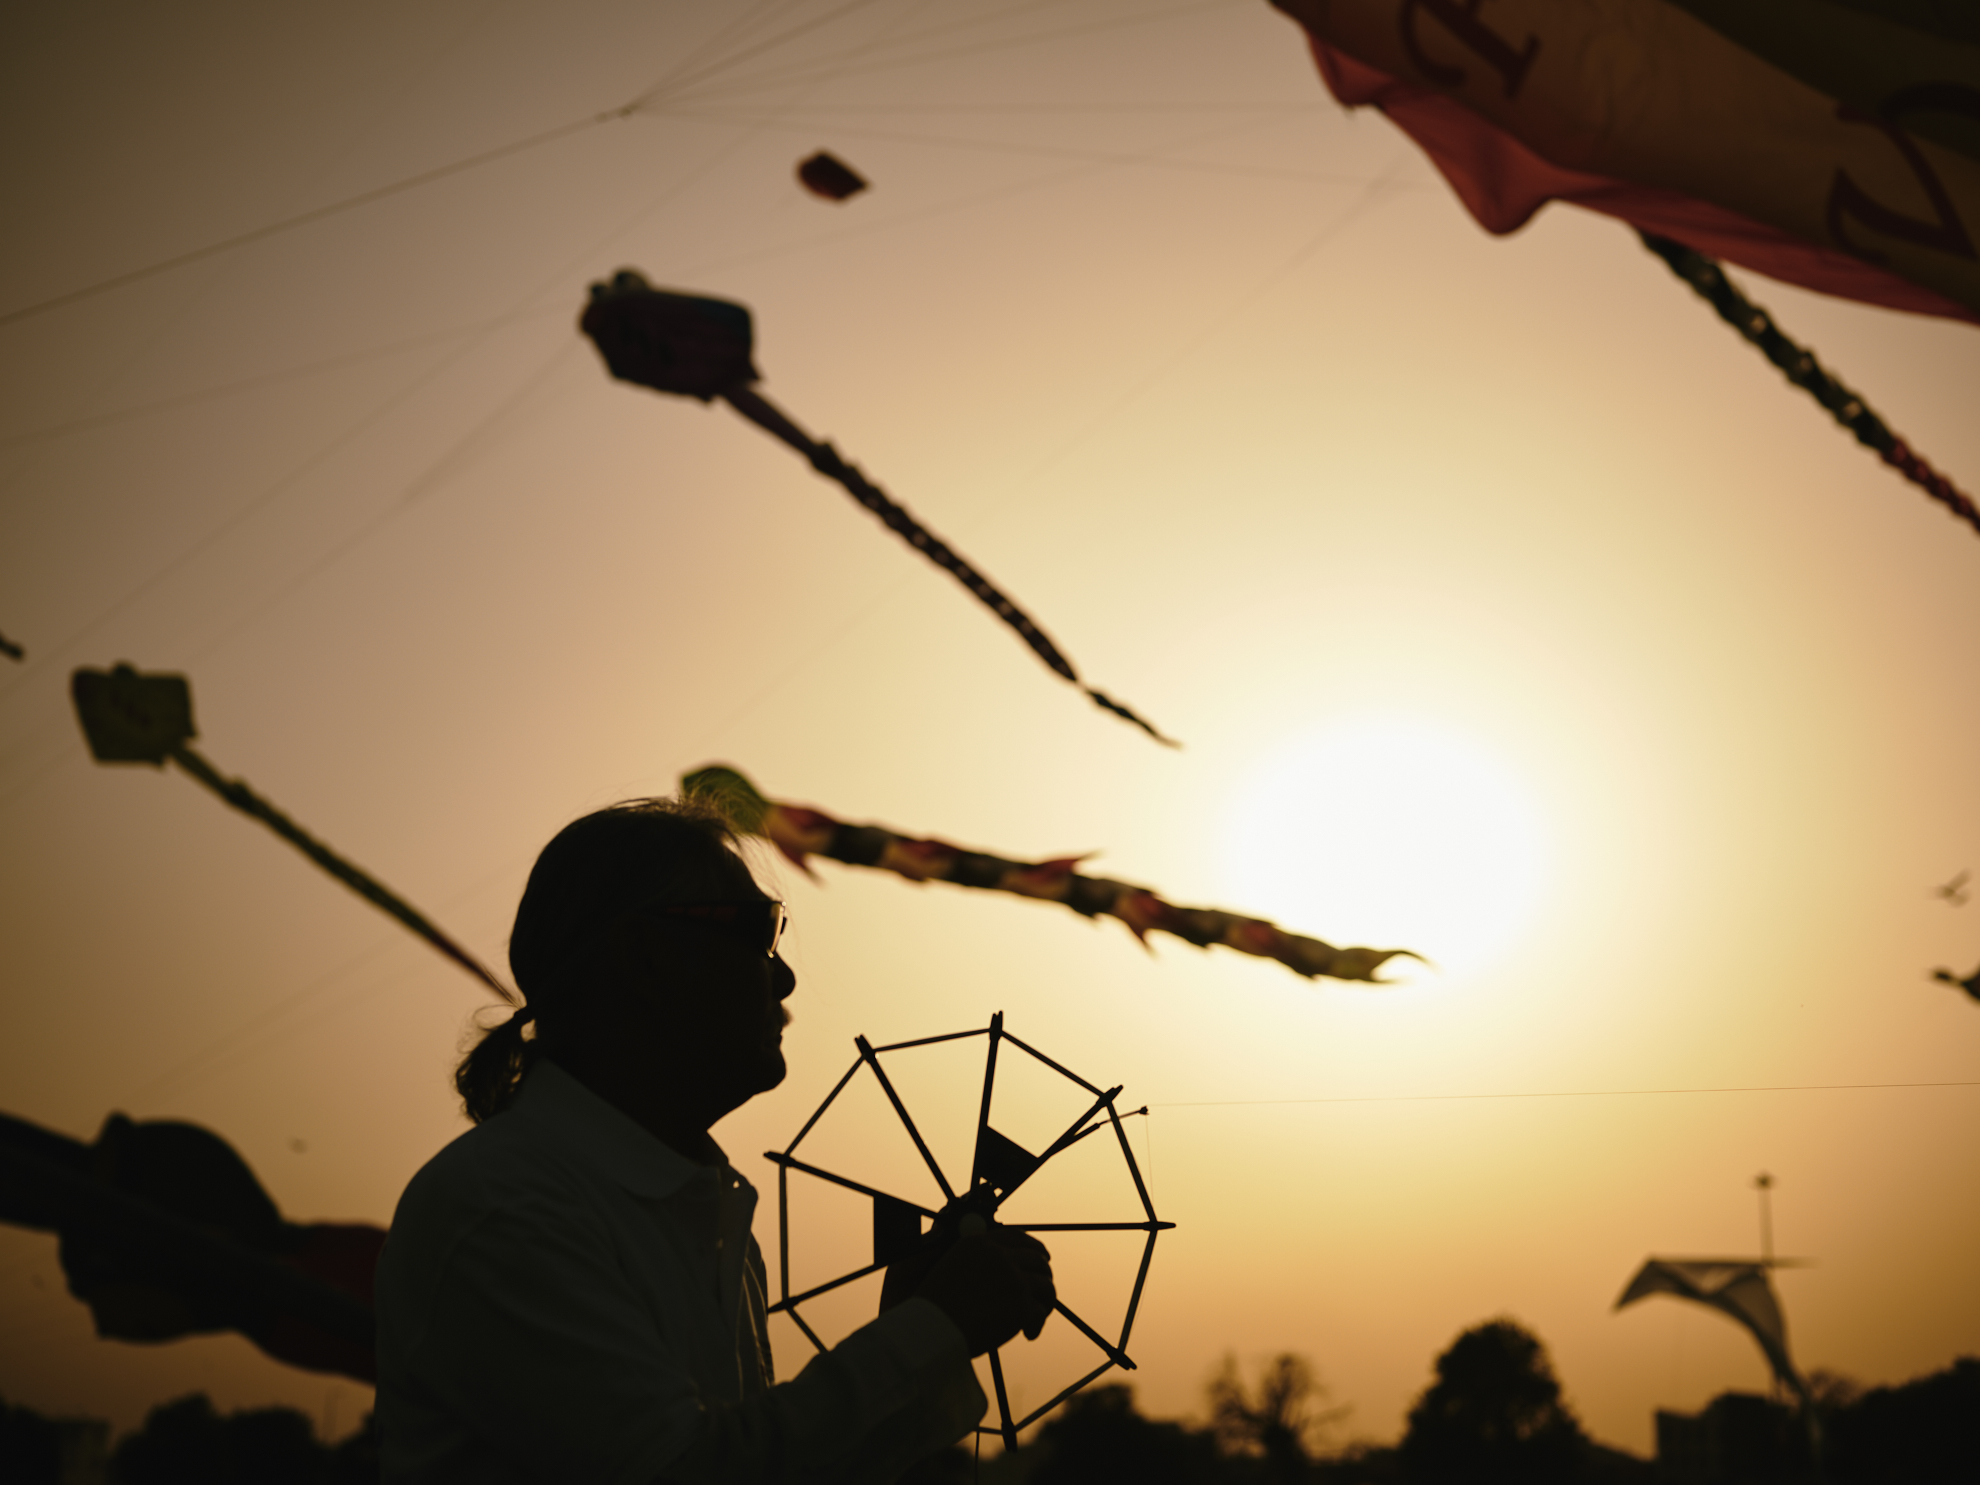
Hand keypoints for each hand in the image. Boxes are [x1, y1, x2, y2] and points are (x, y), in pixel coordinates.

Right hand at [882, 1225, 1054, 1356]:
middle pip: (1038, 1261)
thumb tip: (974, 1245)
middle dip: (1043, 1277)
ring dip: (1044, 1302)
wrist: (926, 1333)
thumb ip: (959, 1253)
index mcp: (979, 1242)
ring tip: (1035, 1317)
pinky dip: (1037, 1324)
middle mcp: (999, 1256)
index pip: (1017, 1237)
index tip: (1042, 1259)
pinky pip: (1040, 1312)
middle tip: (1041, 1295)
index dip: (1034, 1247)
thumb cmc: (926, 1306)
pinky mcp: (1020, 1306)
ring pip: (1046, 1286)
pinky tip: (1028, 1334)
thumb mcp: (937, 1265)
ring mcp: (1013, 1279)